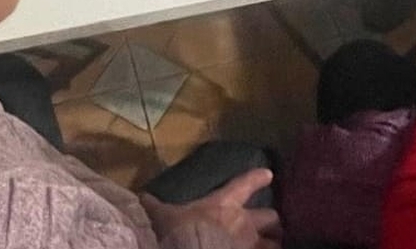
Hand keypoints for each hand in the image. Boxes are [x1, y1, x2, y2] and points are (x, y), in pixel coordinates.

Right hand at [141, 168, 280, 248]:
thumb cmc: (181, 232)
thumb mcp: (164, 217)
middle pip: (271, 217)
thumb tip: (141, 197)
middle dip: (273, 222)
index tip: (268, 174)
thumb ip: (154, 206)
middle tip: (273, 226)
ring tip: (273, 248)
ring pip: (275, 244)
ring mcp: (250, 246)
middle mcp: (244, 223)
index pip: (245, 185)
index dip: (256, 178)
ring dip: (274, 246)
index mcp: (224, 204)